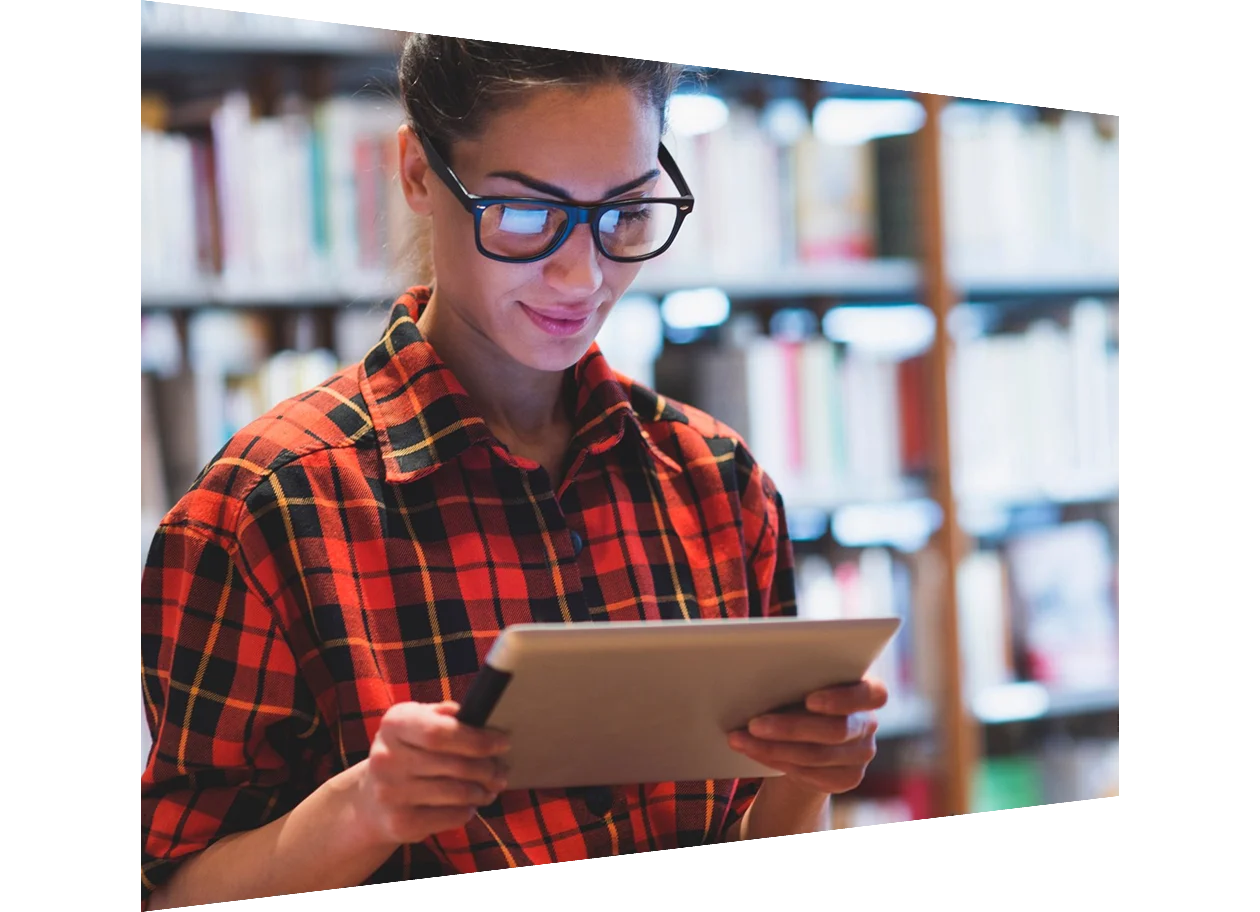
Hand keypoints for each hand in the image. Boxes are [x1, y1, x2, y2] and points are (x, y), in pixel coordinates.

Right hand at [352, 701, 510, 846]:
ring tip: (492, 786)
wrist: (370, 800)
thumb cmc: (407, 753)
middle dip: (487, 767)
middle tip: (502, 769)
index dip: (477, 739)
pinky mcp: (400, 824)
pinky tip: (471, 804)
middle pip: (455, 764)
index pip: (440, 732)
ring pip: (458, 792)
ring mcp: (390, 793)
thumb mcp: (416, 724)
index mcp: (394, 725)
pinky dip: (468, 811)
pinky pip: (451, 817)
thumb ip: (443, 715)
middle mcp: (386, 758)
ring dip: (483, 790)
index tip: (503, 742)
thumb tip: (474, 714)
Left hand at [727, 677, 886, 794]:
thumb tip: (756, 670)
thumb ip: (798, 675)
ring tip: (740, 738)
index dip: (842, 699)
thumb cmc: (801, 692)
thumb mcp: (804, 679)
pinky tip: (752, 750)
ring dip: (772, 748)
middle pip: (836, 730)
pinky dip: (775, 761)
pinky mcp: (846, 779)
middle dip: (791, 728)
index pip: (873, 694)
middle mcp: (868, 724)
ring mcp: (861, 755)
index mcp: (867, 690)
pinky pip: (809, 774)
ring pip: (816, 756)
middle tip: (754, 724)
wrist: (806, 734)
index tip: (810, 699)